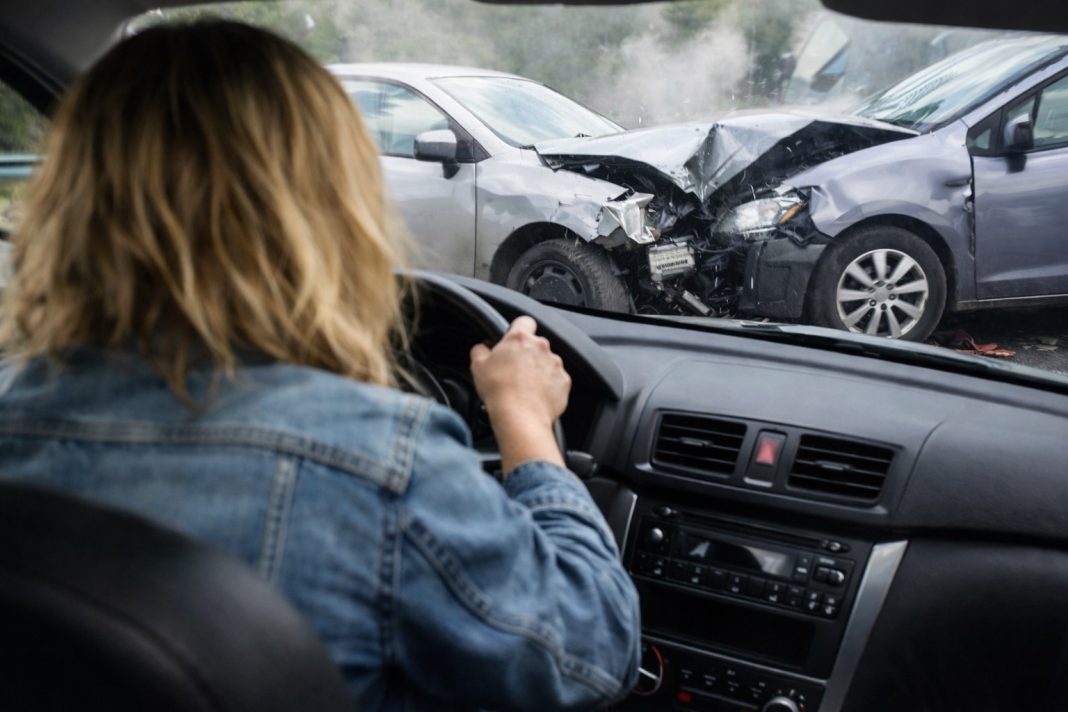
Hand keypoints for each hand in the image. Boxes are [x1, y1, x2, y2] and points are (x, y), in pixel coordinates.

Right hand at [470, 316, 570, 472]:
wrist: (519, 416)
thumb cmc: (499, 391)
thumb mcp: (478, 366)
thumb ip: (480, 350)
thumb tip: (482, 348)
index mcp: (520, 339)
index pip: (525, 321)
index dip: (519, 329)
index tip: (514, 339)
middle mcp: (541, 347)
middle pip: (536, 345)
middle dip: (527, 355)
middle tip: (514, 371)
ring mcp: (555, 364)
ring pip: (547, 363)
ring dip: (538, 371)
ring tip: (524, 387)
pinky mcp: (564, 381)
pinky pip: (556, 380)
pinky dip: (548, 386)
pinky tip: (535, 396)